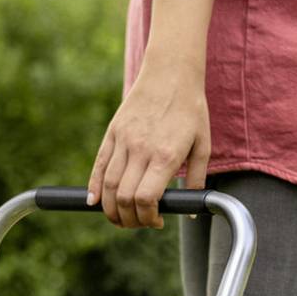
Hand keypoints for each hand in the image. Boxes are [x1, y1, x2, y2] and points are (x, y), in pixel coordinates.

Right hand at [88, 63, 209, 228]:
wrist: (171, 73)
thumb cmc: (191, 109)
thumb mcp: (203, 145)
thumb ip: (196, 180)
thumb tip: (192, 211)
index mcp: (165, 155)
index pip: (145, 199)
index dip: (147, 218)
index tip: (157, 221)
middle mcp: (141, 149)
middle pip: (123, 198)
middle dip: (129, 219)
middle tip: (138, 222)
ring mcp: (123, 140)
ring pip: (107, 185)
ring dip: (110, 209)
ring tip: (120, 217)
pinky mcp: (113, 132)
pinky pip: (98, 165)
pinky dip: (93, 187)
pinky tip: (93, 202)